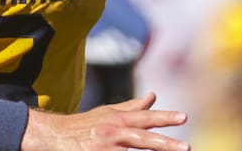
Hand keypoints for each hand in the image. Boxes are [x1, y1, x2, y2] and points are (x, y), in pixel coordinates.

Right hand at [24, 92, 189, 150]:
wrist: (54, 136)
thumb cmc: (86, 125)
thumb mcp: (109, 113)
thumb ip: (132, 107)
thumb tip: (154, 96)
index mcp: (119, 119)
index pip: (146, 117)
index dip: (165, 117)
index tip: (184, 117)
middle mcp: (114, 132)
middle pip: (143, 138)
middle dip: (165, 143)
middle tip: (186, 147)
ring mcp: (105, 148)